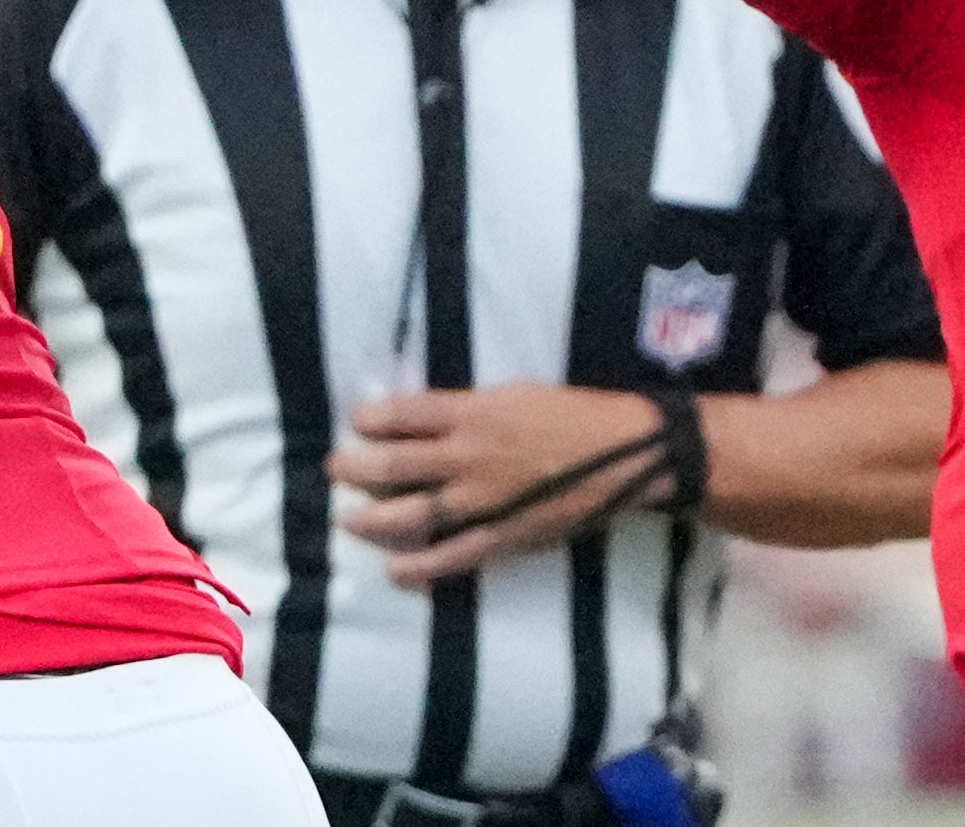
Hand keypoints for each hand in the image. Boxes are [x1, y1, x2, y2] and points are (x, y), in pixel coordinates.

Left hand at [328, 385, 668, 587]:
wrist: (628, 453)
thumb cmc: (575, 413)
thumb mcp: (518, 394)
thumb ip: (472, 410)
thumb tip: (428, 421)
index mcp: (474, 412)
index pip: (403, 415)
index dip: (370, 421)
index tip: (357, 424)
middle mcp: (468, 455)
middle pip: (392, 465)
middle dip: (355, 469)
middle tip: (336, 470)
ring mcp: (482, 500)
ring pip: (409, 514)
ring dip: (371, 519)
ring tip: (350, 519)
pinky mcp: (502, 535)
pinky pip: (449, 556)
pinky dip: (417, 566)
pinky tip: (394, 570)